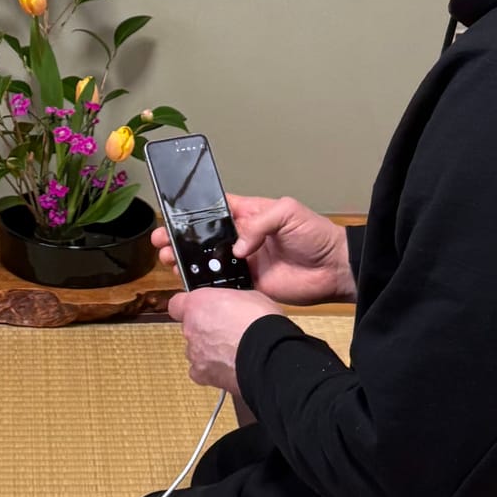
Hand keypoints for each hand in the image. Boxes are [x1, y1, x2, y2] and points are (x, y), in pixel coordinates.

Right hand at [152, 193, 353, 304]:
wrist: (334, 269)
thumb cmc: (314, 234)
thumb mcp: (287, 212)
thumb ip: (259, 224)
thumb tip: (237, 249)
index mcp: (249, 215)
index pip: (214, 210)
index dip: (191, 213)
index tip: (170, 217)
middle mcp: (242, 238)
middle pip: (204, 238)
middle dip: (181, 239)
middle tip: (161, 243)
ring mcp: (244, 263)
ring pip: (208, 262)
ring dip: (187, 262)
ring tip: (168, 261)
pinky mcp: (249, 286)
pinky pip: (223, 286)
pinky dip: (205, 286)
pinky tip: (187, 285)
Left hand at [169, 285, 284, 397]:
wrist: (269, 356)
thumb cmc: (261, 323)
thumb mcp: (249, 296)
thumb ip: (230, 301)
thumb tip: (233, 305)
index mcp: (198, 304)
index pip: (177, 303)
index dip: (188, 306)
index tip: (201, 308)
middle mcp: (190, 328)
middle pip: (190, 328)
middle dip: (206, 329)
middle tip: (228, 330)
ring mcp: (195, 353)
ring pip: (196, 350)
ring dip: (210, 350)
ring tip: (234, 351)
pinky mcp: (203, 374)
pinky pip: (201, 371)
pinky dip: (212, 370)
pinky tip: (229, 367)